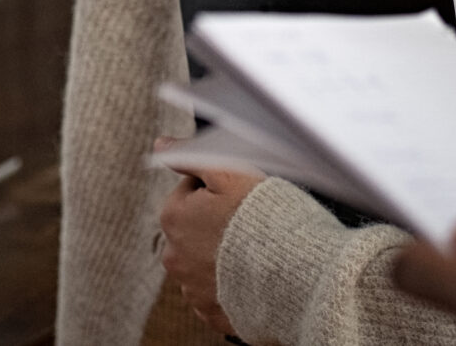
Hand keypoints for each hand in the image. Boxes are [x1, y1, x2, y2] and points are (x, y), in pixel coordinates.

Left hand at [156, 150, 259, 338]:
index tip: (240, 196)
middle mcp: (174, 255)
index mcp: (173, 216)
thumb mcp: (228, 171)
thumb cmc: (263, 218)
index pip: (192, 190)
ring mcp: (191, 287)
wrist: (293, 273)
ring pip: (204, 260)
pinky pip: (216, 291)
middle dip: (216, 223)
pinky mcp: (211, 311)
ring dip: (222, 255)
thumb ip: (191, 155)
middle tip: (248, 223)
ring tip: (252, 250)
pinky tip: (250, 274)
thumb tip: (162, 144)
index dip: (220, 189)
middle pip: (195, 227)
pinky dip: (229, 283)